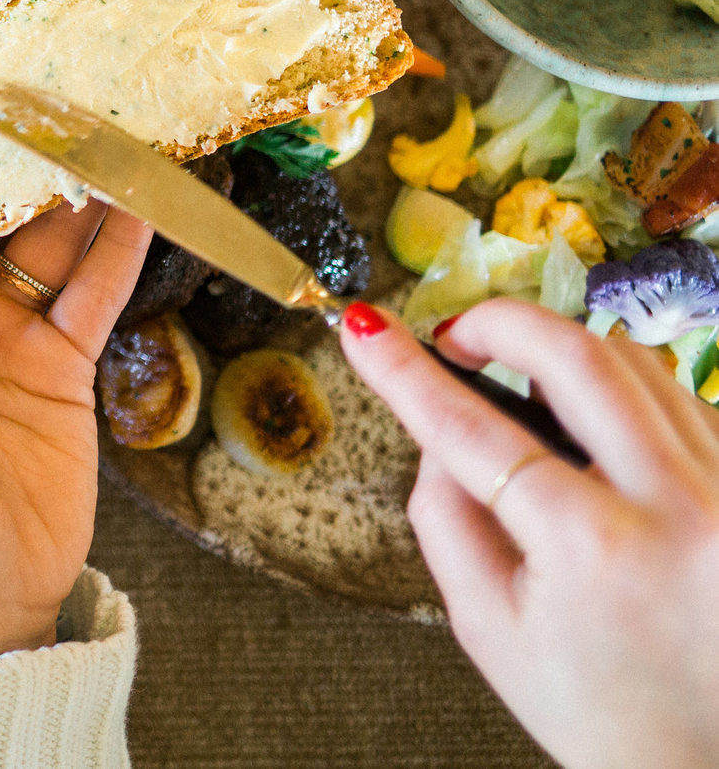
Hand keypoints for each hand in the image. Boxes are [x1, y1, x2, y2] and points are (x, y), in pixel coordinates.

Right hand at [341, 297, 718, 768]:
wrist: (712, 763)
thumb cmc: (601, 710)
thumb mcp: (488, 628)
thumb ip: (444, 516)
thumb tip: (435, 429)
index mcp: (594, 549)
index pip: (473, 428)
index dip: (405, 371)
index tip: (363, 327)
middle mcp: (679, 509)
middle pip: (577, 356)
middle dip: (498, 323)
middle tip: (455, 337)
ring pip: (638, 363)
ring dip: (564, 354)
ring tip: (521, 383)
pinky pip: (684, 399)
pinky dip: (625, 392)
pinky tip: (594, 426)